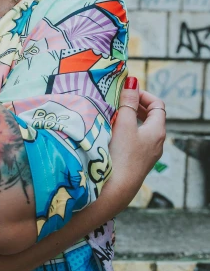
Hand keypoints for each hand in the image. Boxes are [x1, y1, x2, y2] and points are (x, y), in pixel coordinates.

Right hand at [104, 78, 165, 212]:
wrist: (116, 189)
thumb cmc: (121, 154)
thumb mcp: (124, 124)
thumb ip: (128, 102)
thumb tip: (133, 82)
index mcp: (157, 131)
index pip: (157, 105)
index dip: (143, 94)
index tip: (127, 91)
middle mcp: (156, 143)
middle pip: (151, 117)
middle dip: (136, 106)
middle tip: (120, 101)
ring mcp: (148, 154)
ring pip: (142, 129)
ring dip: (130, 119)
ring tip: (114, 116)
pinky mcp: (137, 163)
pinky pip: (136, 141)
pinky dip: (127, 132)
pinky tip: (112, 135)